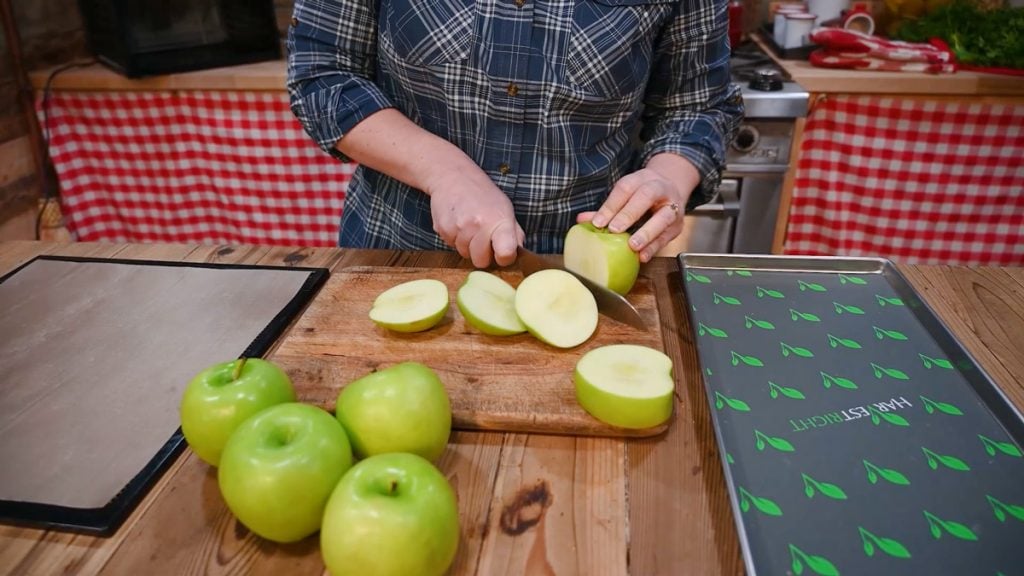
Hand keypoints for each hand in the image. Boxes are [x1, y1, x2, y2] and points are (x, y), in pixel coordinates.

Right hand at [427, 168, 523, 267]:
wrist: (454, 176)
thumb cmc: (483, 194)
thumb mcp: (505, 208)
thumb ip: (514, 234)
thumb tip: (519, 254)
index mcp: (499, 221)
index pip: (506, 254)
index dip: (505, 258)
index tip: (502, 252)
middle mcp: (479, 225)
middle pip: (481, 261)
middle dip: (482, 254)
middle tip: (482, 236)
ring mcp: (459, 228)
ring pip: (464, 254)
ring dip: (467, 245)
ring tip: (469, 226)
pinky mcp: (443, 229)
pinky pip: (451, 246)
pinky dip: (455, 238)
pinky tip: (458, 222)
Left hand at [578, 153, 698, 262]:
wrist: (671, 189)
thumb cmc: (642, 194)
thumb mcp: (626, 194)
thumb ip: (606, 208)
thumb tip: (581, 220)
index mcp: (642, 179)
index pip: (625, 189)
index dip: (611, 206)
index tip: (598, 222)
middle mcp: (660, 189)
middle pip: (646, 197)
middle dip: (629, 214)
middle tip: (614, 230)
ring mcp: (672, 207)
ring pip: (663, 217)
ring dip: (647, 232)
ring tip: (632, 245)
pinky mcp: (677, 225)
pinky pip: (667, 236)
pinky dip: (654, 247)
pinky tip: (643, 256)